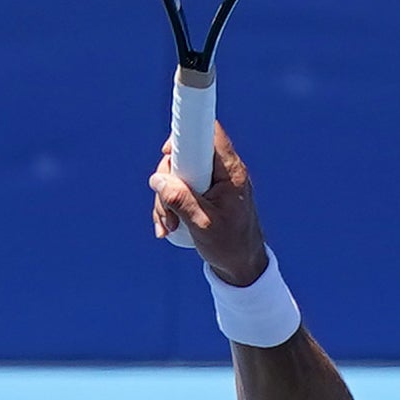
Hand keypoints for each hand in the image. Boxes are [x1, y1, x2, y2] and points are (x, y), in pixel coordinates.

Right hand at [146, 122, 269, 285]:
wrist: (242, 265)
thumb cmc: (230, 245)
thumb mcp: (203, 225)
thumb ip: (180, 200)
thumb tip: (158, 180)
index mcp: (231, 173)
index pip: (210, 134)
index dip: (187, 135)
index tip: (168, 151)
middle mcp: (223, 172)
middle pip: (185, 156)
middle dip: (167, 182)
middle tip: (167, 210)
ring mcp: (213, 182)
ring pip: (178, 175)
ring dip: (166, 199)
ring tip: (169, 225)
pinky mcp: (204, 193)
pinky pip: (180, 189)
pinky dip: (169, 206)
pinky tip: (168, 226)